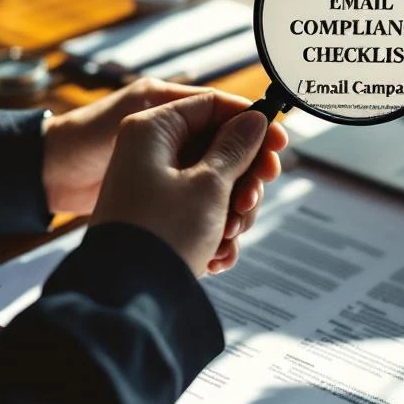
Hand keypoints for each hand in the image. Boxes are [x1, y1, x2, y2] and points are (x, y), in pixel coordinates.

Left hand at [43, 79, 287, 268]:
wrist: (124, 297)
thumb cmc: (159, 233)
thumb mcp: (208, 185)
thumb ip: (235, 148)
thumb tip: (253, 121)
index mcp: (153, 129)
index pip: (212, 106)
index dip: (250, 121)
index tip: (280, 143)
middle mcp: (149, 151)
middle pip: (216, 147)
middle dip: (242, 179)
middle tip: (251, 201)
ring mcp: (152, 185)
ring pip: (212, 182)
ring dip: (231, 210)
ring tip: (227, 236)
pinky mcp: (156, 215)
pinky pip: (198, 209)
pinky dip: (213, 229)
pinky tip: (217, 254)